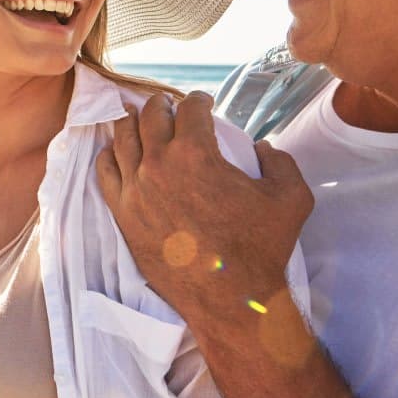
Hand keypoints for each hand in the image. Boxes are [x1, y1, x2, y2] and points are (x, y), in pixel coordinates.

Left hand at [95, 92, 312, 322]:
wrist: (229, 297)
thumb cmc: (262, 247)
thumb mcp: (291, 197)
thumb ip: (280, 161)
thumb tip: (262, 147)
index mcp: (196, 152)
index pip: (190, 109)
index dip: (199, 100)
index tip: (204, 103)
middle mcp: (158, 164)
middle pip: (151, 116)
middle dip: (161, 105)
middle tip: (168, 105)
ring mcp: (135, 189)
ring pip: (123, 140)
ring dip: (131, 123)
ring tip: (135, 117)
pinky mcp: (123, 214)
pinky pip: (105, 173)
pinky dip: (109, 155)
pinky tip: (113, 151)